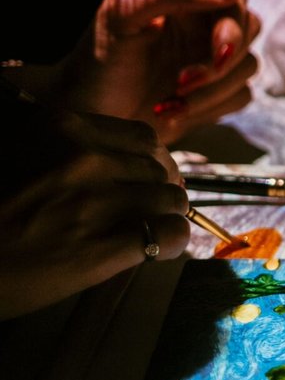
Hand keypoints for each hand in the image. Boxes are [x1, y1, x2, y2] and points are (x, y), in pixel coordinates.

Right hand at [0, 97, 188, 319]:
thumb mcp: (17, 151)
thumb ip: (59, 145)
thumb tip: (104, 151)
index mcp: (60, 129)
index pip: (142, 137)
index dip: (149, 161)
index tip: (145, 177)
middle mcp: (82, 159)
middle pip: (158, 169)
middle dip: (159, 189)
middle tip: (151, 208)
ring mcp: (93, 203)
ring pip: (170, 199)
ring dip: (167, 215)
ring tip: (154, 229)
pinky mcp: (100, 248)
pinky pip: (168, 235)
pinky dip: (172, 242)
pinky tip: (161, 250)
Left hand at [43, 0, 261, 144]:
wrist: (85, 118)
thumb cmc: (96, 63)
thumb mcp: (122, 15)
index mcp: (182, 0)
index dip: (231, 22)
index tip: (216, 46)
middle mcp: (201, 27)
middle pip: (249, 28)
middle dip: (222, 59)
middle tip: (184, 79)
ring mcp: (210, 61)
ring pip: (248, 66)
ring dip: (211, 89)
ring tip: (169, 99)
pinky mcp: (215, 95)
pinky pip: (241, 97)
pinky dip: (209, 108)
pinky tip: (173, 111)